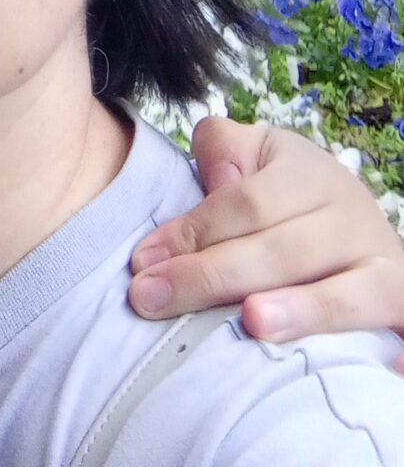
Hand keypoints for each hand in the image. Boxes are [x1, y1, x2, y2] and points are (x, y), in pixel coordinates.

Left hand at [128, 118, 403, 371]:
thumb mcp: (251, 152)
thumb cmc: (281, 189)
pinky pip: (401, 327)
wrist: (353, 216)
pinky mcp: (400, 304)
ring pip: (344, 293)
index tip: (143, 261)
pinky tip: (382, 372)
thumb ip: (223, 150)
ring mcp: (383, 265)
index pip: (246, 203)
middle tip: (151, 299)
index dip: (192, 232)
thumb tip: (219, 182)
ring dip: (299, 310)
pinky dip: (399, 353)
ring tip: (251, 322)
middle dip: (211, 276)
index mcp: (307, 174)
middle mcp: (351, 216)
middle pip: (281, 251)